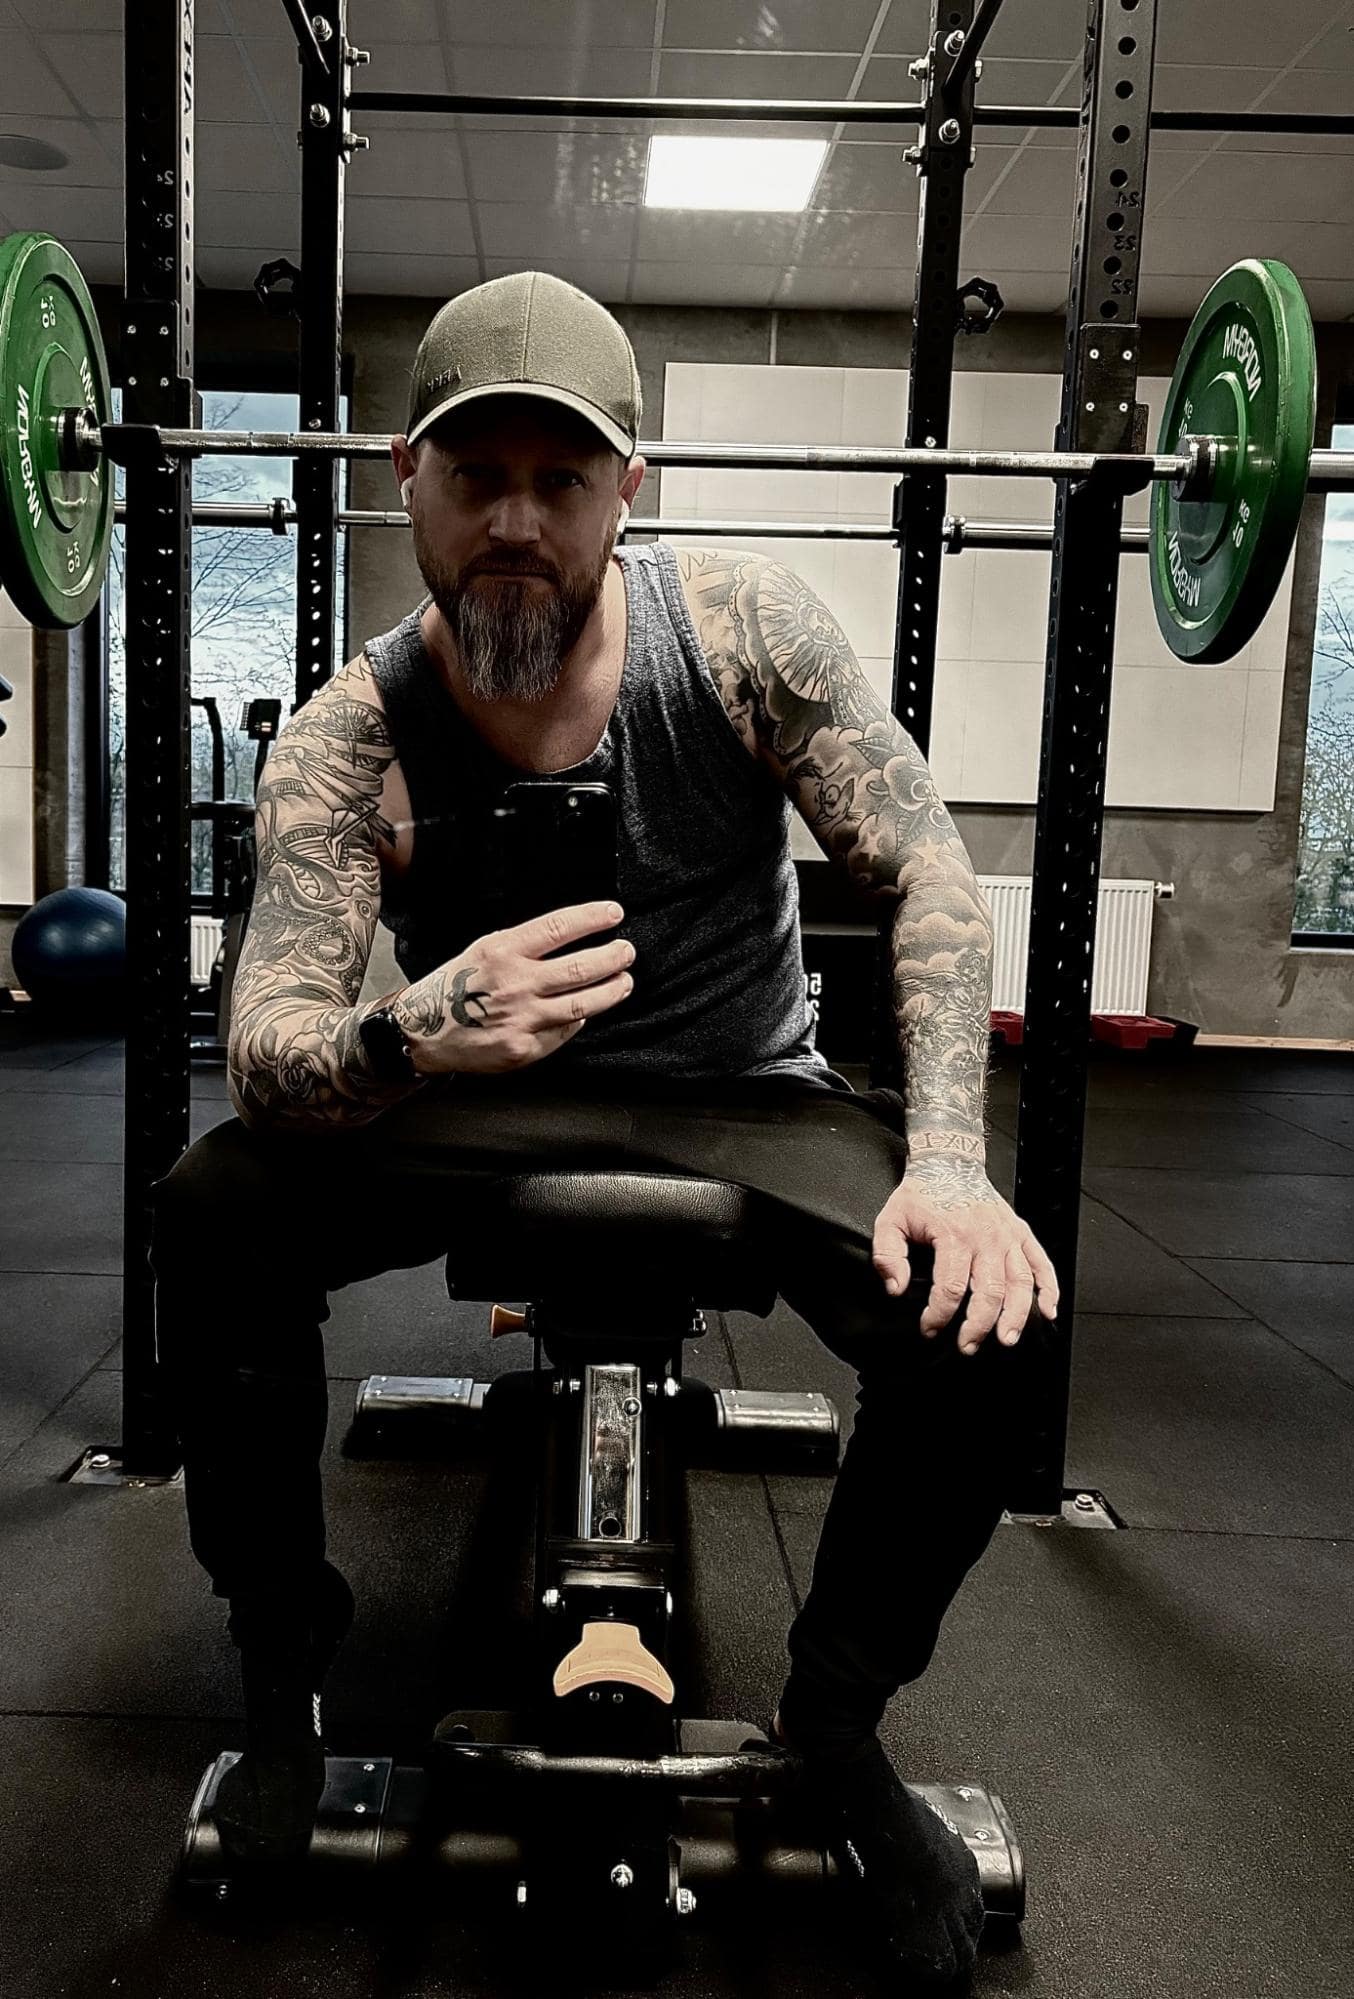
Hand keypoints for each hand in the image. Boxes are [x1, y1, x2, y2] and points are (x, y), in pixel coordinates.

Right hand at [392, 901, 634, 1075]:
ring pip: (582, 1004)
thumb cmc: (455, 988)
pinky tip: (587, 1012)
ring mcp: (521, 1019)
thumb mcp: (483, 951)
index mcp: (502, 951)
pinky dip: (579, 1020)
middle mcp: (514, 984)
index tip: (614, 914)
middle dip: (612, 957)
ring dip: (611, 991)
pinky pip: (564, 1032)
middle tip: (626, 951)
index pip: (559, 928)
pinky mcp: (524, 1048)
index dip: (593, 919)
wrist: (423, 1033)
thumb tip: (572, 941)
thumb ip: (525, 947)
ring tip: (624, 981)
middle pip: (579, 968)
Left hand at [871, 1156, 1059, 1354]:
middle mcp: (986, 1237)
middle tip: (967, 1346)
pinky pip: (1042, 1263)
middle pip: (989, 1291)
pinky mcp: (1021, 1232)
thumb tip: (897, 1289)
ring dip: (1016, 1315)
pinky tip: (1049, 1311)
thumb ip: (888, 1255)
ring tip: (1007, 1339)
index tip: (929, 1329)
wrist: (950, 1162)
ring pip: (1021, 1282)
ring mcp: (1008, 1235)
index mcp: (954, 1235)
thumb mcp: (891, 1219)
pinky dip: (1050, 1288)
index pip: (950, 1287)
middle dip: (978, 1325)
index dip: (938, 1315)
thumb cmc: (922, 1194)